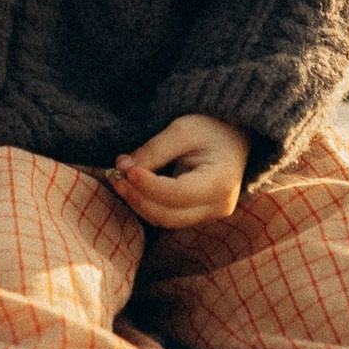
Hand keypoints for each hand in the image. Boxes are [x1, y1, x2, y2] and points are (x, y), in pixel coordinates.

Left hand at [111, 113, 250, 228]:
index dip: (148, 185)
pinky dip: (147, 204)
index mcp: (221, 182)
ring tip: (118, 179)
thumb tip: (122, 168)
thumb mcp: (183, 130)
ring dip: (138, 202)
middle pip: (169, 214)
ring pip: (165, 219)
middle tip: (114, 176)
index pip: (178, 193)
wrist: (233, 137)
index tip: (125, 169)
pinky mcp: (198, 215)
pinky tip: (132, 187)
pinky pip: (168, 216)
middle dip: (137, 197)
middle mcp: (219, 206)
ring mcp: (210, 215)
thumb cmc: (211, 129)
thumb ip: (154, 150)